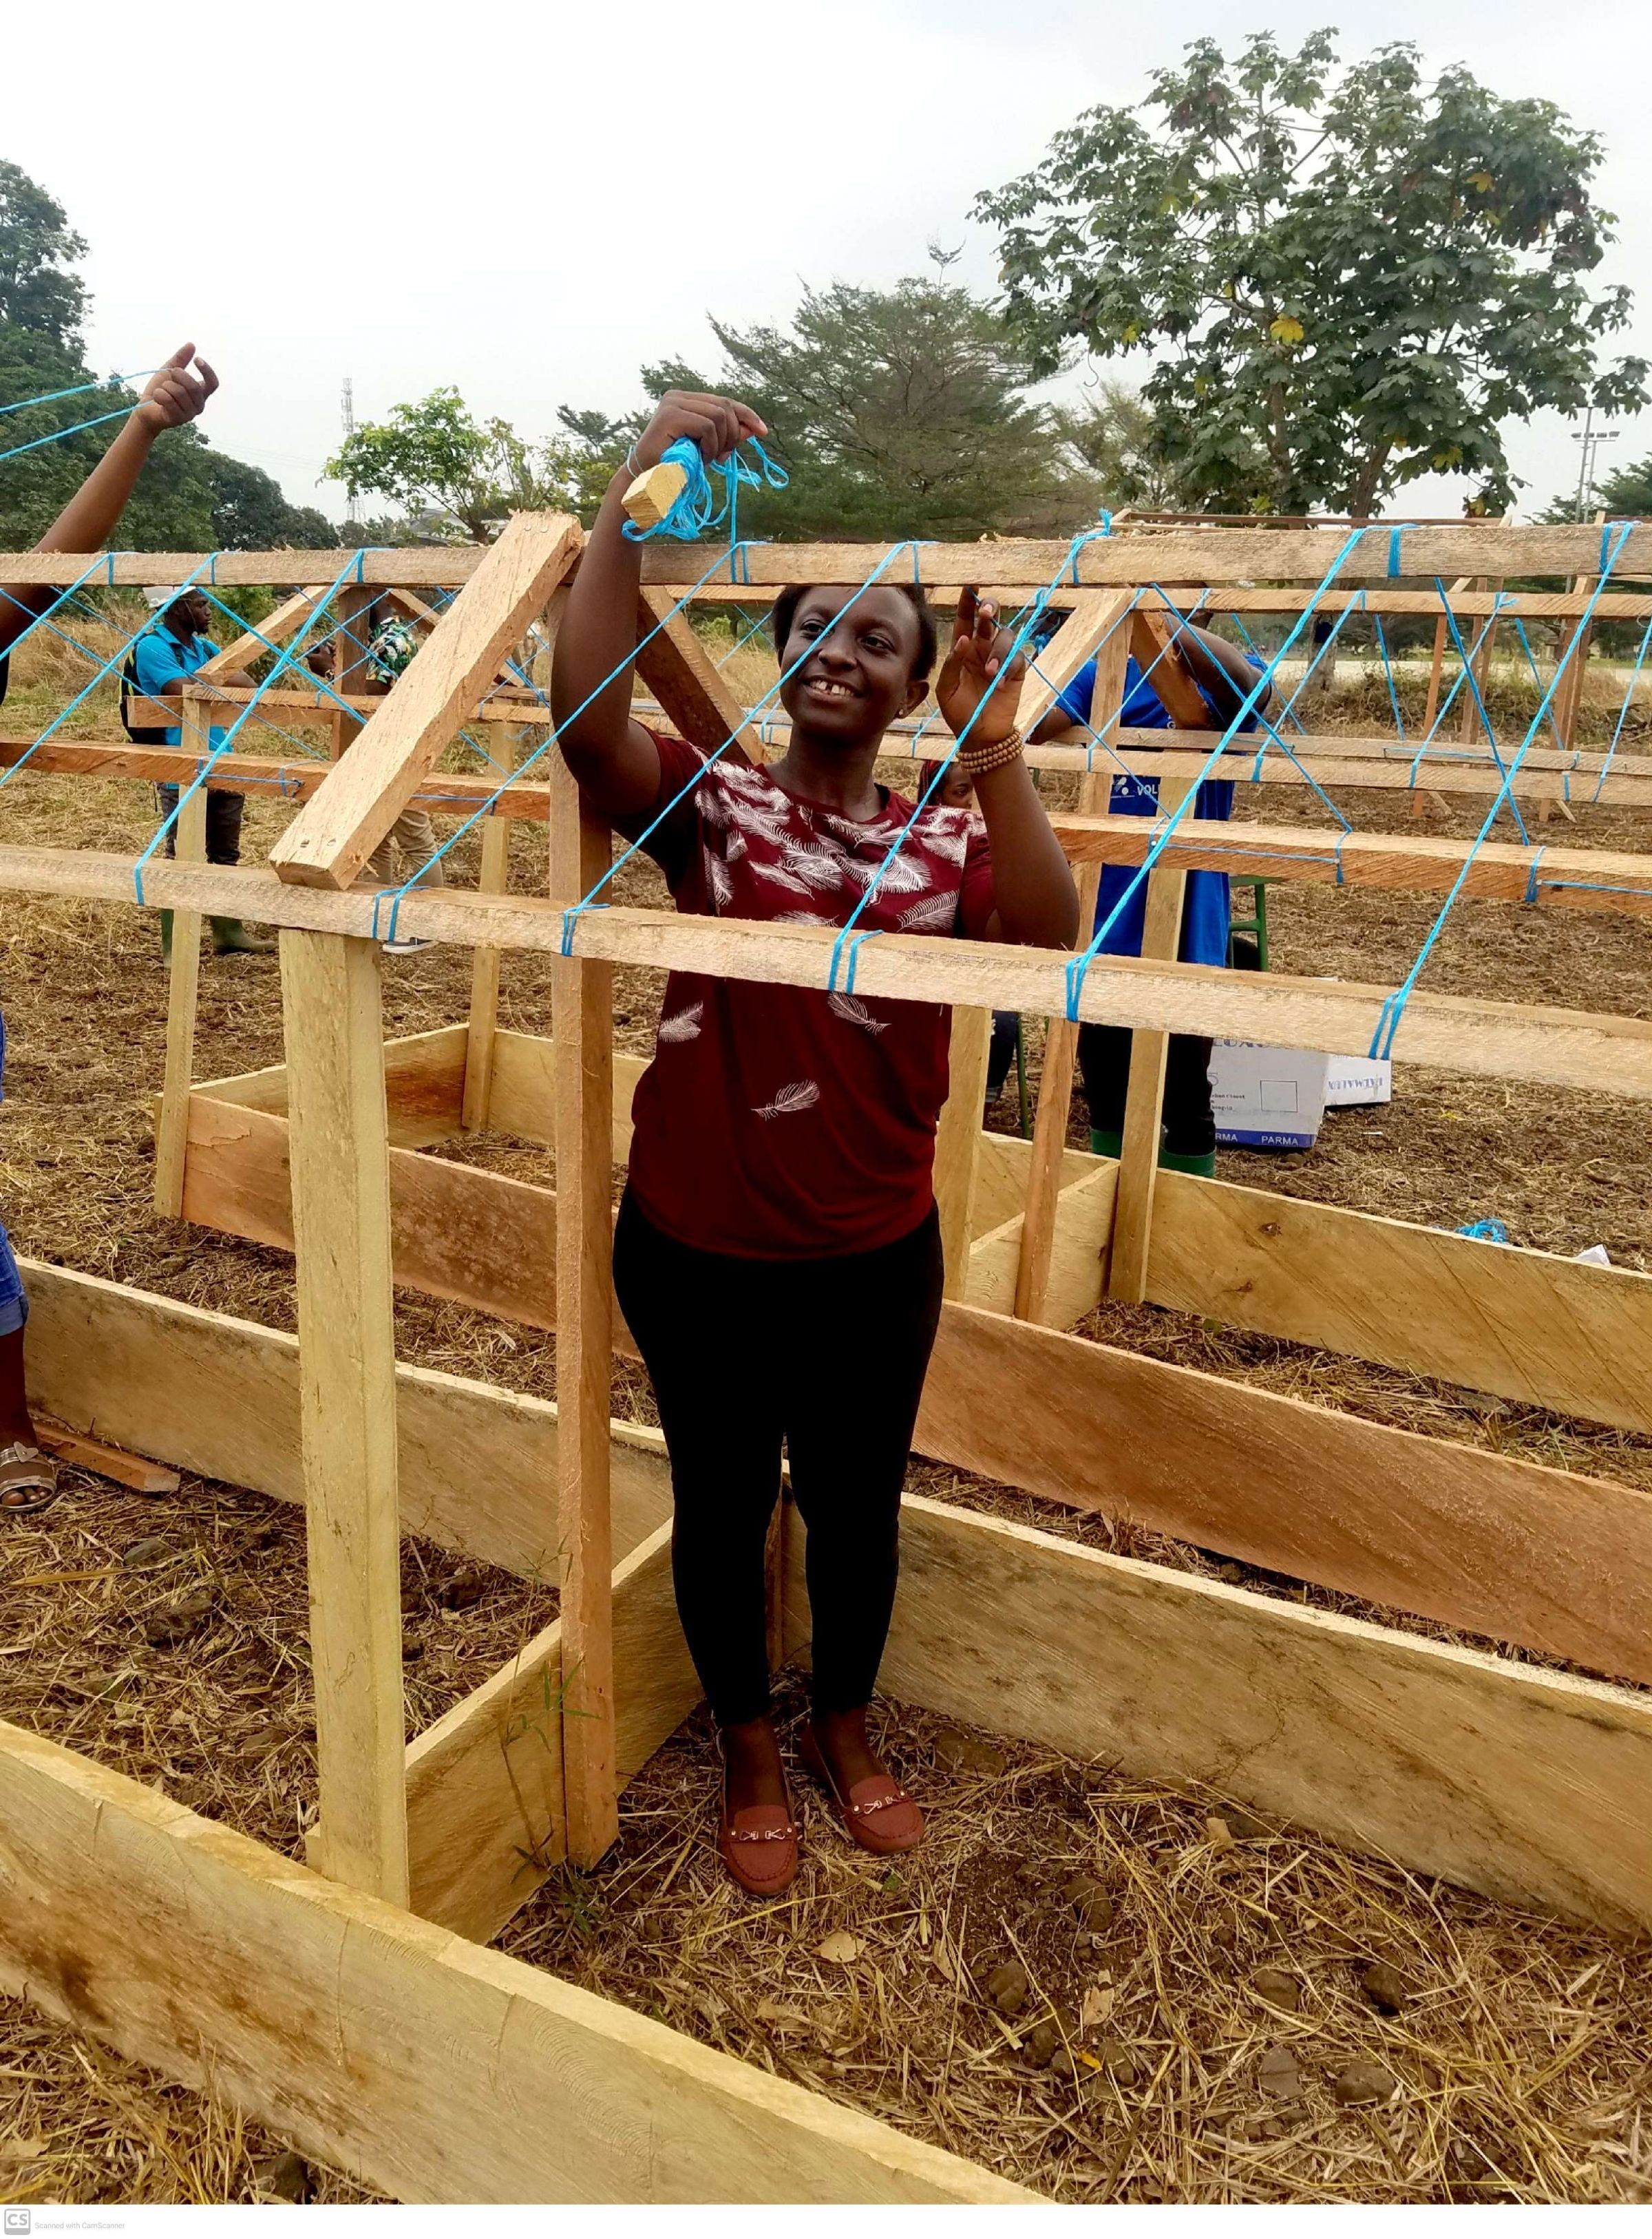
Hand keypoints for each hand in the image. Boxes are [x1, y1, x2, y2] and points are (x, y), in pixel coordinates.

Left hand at [133, 343, 218, 434]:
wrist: (145, 408)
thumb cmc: (160, 390)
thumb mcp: (169, 370)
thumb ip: (181, 359)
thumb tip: (192, 344)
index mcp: (200, 394)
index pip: (213, 383)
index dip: (207, 371)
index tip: (196, 360)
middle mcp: (199, 405)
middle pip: (194, 386)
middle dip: (180, 375)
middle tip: (171, 373)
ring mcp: (189, 414)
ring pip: (180, 392)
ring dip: (166, 386)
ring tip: (162, 390)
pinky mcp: (178, 419)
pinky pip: (169, 401)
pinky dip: (159, 394)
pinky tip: (157, 397)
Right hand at [629, 389, 765, 473]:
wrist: (647, 482)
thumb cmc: (676, 467)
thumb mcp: (708, 449)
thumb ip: (728, 436)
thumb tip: (753, 428)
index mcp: (686, 399)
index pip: (724, 401)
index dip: (746, 415)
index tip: (763, 431)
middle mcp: (678, 396)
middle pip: (724, 406)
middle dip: (732, 433)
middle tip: (724, 456)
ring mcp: (673, 403)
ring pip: (718, 416)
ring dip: (719, 444)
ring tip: (707, 459)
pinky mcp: (670, 415)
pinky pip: (707, 426)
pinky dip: (710, 446)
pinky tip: (700, 458)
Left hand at [935, 589, 1024, 746]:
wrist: (980, 736)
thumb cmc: (960, 712)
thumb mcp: (946, 690)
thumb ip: (951, 664)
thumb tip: (962, 639)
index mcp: (964, 650)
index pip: (966, 621)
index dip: (968, 603)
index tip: (969, 588)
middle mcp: (983, 649)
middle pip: (991, 618)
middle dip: (989, 608)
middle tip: (985, 613)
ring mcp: (1001, 659)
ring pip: (1006, 635)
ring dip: (998, 649)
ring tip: (989, 671)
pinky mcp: (1016, 672)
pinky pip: (1018, 658)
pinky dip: (1008, 665)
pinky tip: (997, 680)